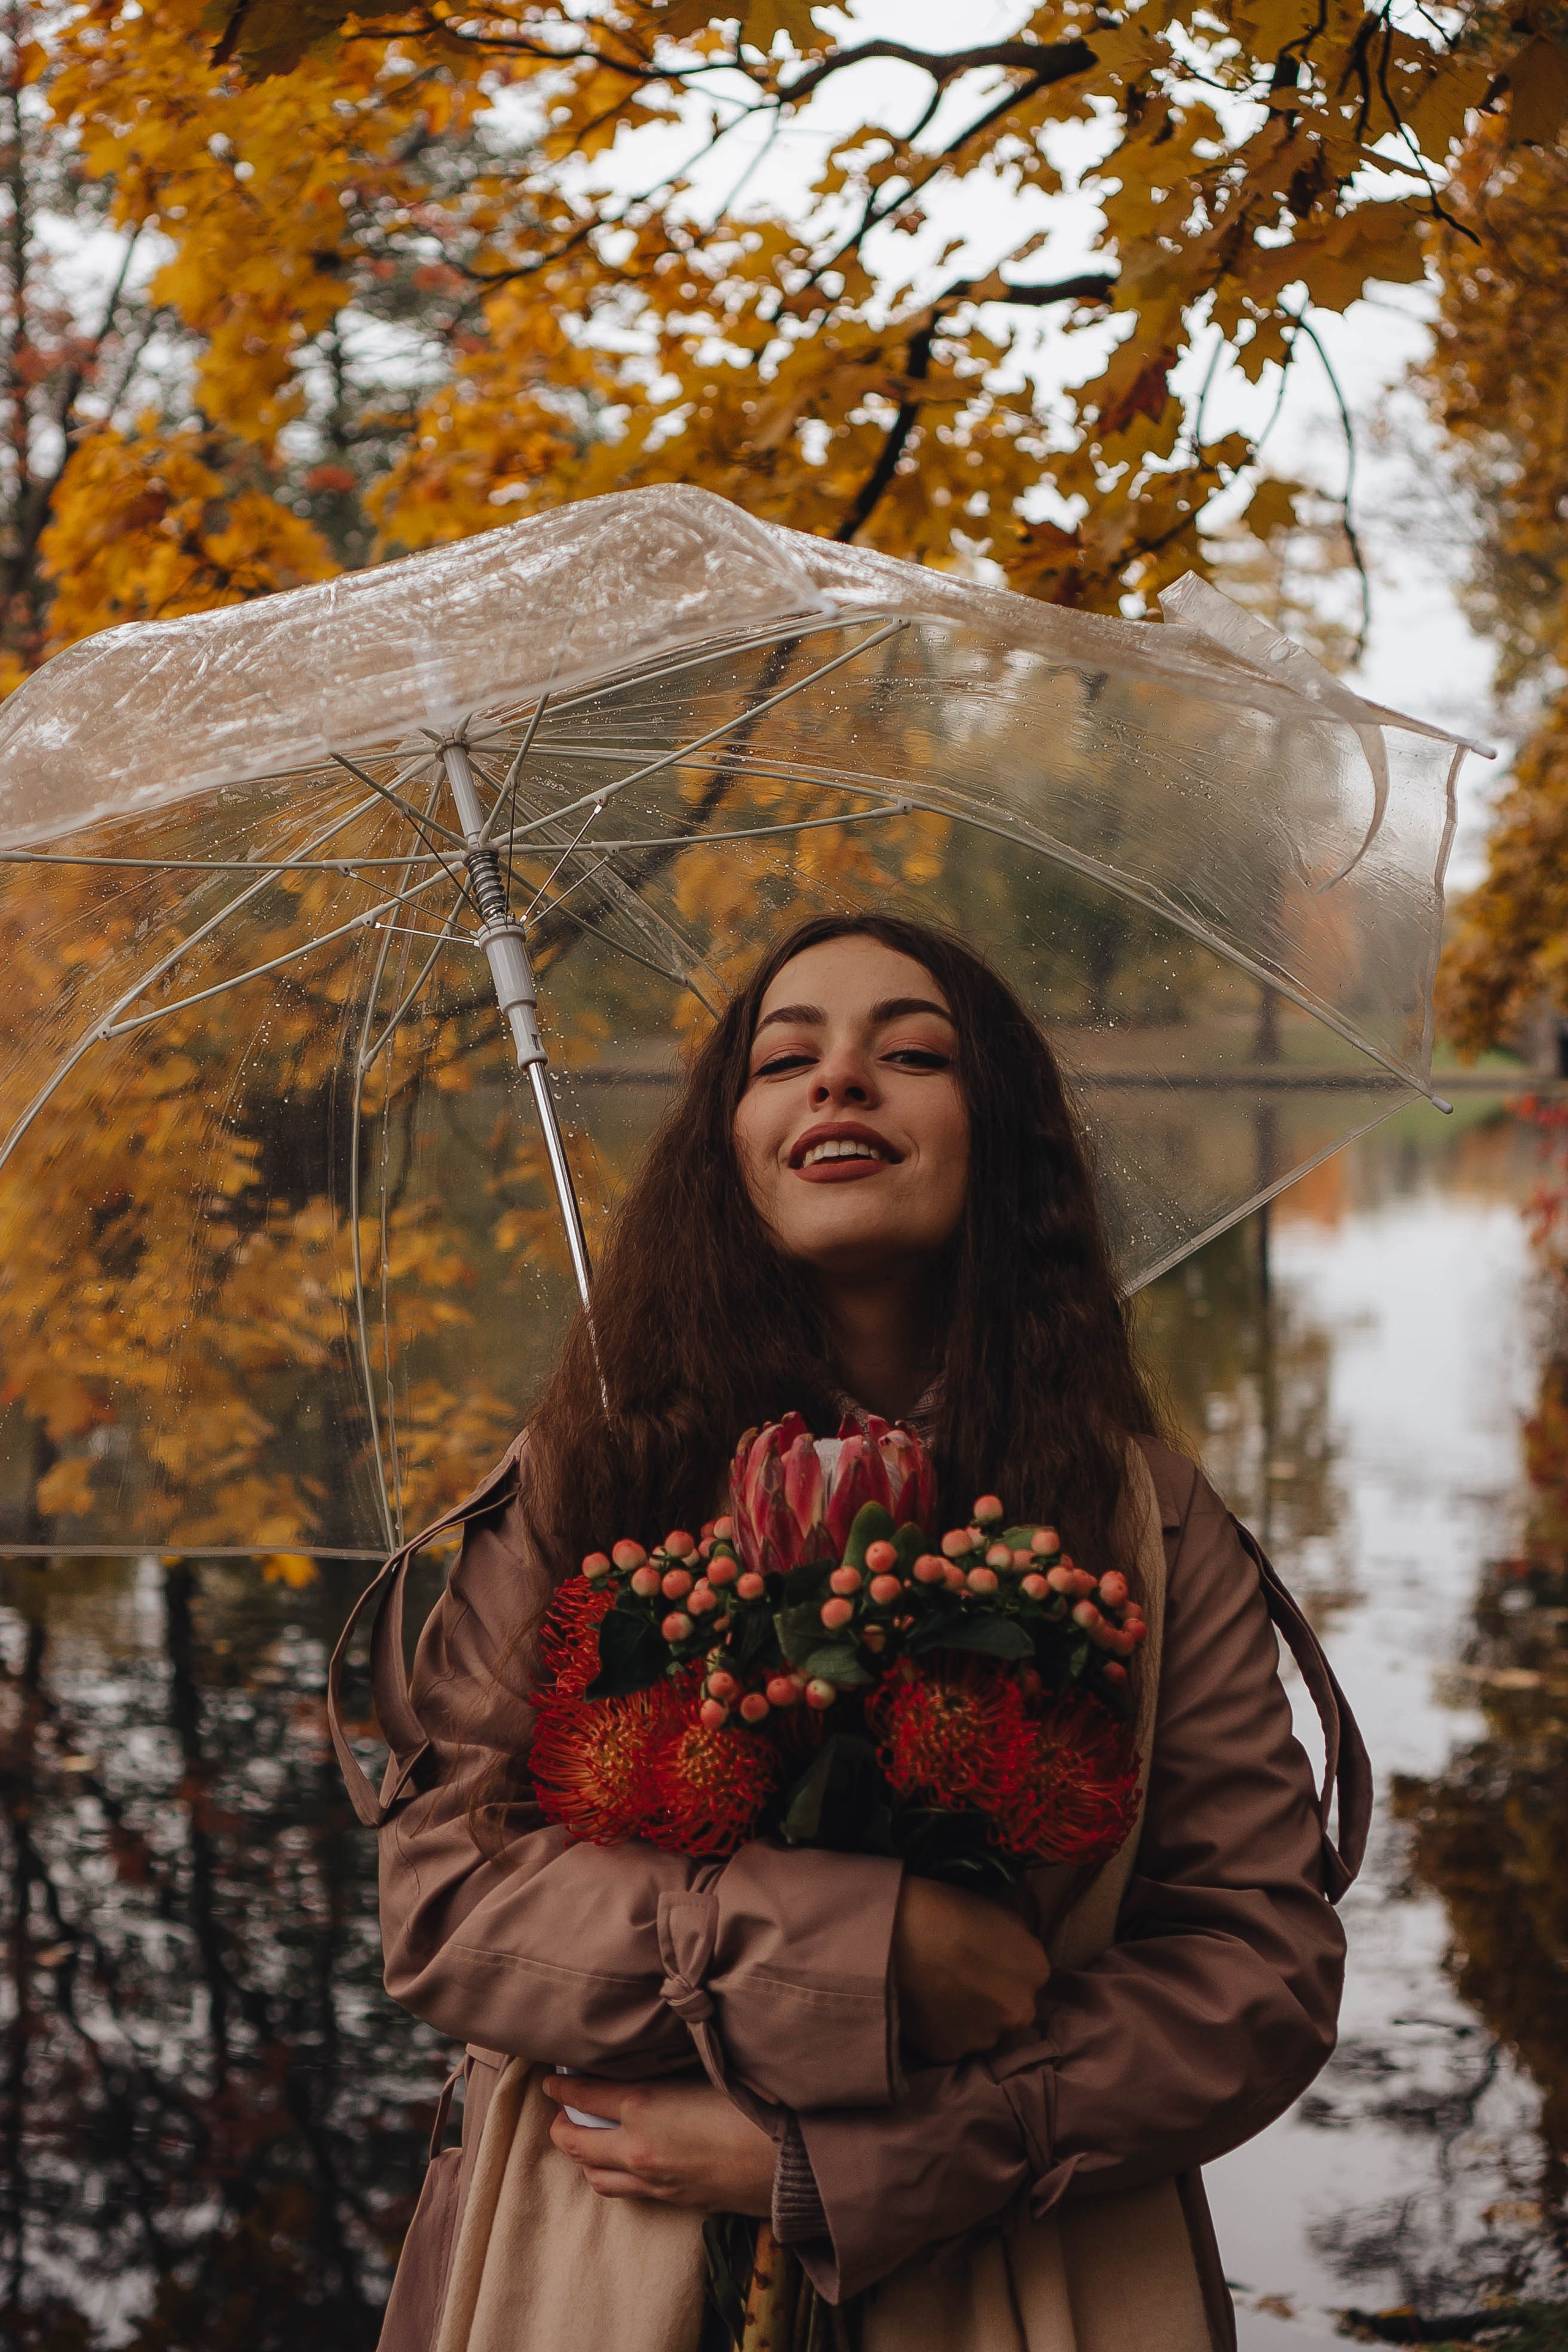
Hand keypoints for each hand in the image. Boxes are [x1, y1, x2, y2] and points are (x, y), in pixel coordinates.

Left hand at [541, 2074, 775, 2216]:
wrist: (793, 2162)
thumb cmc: (756, 2104)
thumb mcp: (707, 2071)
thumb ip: (668, 2068)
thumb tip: (647, 2058)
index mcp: (643, 2106)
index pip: (583, 2095)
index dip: (562, 2086)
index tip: (551, 2080)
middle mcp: (638, 2149)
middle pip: (575, 2143)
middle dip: (561, 2126)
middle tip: (561, 2111)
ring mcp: (654, 2182)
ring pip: (596, 2177)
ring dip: (584, 2157)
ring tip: (588, 2137)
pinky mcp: (674, 2202)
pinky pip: (627, 2193)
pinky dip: (613, 2176)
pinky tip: (625, 2161)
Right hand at [891, 1877, 1049, 2063]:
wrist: (893, 1932)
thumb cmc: (945, 1909)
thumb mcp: (999, 1912)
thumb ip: (1017, 1942)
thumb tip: (1013, 1955)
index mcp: (1036, 1971)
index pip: (1028, 1977)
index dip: (1004, 1968)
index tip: (981, 1959)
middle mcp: (1019, 2011)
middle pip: (1009, 2008)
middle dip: (990, 1997)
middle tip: (959, 1976)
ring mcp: (985, 2037)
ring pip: (981, 2030)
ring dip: (967, 2016)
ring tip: (937, 1990)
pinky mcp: (950, 2053)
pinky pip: (950, 2043)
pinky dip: (940, 2029)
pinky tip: (925, 2006)